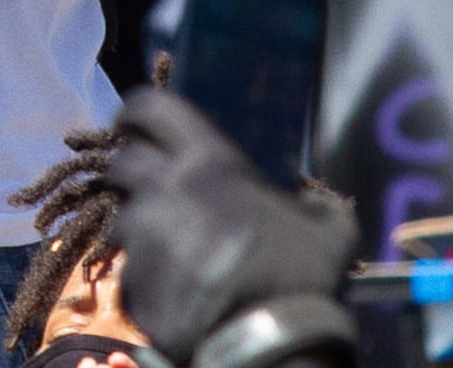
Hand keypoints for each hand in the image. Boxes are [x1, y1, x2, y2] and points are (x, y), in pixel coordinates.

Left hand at [99, 86, 357, 358]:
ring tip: (168, 243)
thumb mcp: (330, 232)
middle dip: (134, 171)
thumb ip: (316, 204)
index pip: (151, 108)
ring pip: (122, 215)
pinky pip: (128, 264)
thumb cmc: (301, 281)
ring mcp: (141, 235)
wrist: (268, 350)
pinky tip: (170, 283)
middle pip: (124, 162)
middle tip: (153, 187)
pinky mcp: (131, 279)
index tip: (138, 125)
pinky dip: (143, 270)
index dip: (139, 114)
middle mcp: (163, 188)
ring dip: (139, 223)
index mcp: (208, 162)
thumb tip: (310, 200)